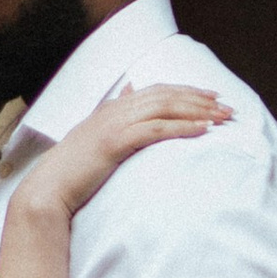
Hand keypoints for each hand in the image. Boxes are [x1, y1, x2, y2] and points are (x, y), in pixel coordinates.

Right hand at [25, 81, 228, 220]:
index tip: (212, 96)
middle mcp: (115, 109)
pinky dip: (182, 127)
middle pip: (166, 95)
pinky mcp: (115, 142)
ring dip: (197, 111)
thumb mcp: (95, 133)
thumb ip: (114, 112)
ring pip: (164, 108)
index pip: (157, 90)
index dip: (186, 91)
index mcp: (112, 107)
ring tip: (222, 117)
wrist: (49, 188)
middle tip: (228, 106)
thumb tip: (130, 89)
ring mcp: (114, 123)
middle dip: (199, 99)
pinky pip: (156, 129)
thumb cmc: (73, 169)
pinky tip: (202, 130)